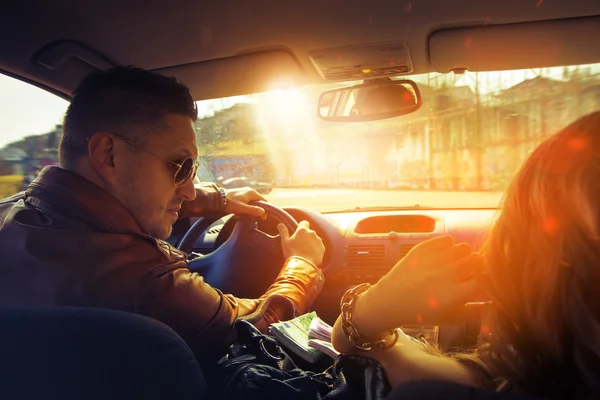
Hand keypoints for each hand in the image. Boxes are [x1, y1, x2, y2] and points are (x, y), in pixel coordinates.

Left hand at [223, 187, 266, 218]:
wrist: (218, 199)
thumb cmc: (230, 203)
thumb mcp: (242, 208)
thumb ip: (253, 210)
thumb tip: (263, 212)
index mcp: (252, 193)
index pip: (264, 201)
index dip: (264, 209)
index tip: (263, 217)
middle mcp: (249, 191)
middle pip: (257, 203)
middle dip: (253, 211)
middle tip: (249, 217)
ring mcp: (244, 192)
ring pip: (250, 204)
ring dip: (247, 211)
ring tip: (240, 215)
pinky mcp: (240, 195)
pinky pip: (245, 203)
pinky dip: (243, 208)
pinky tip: (237, 213)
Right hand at [277, 221, 324, 266]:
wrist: (302, 265)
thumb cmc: (292, 253)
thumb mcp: (285, 242)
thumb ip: (283, 232)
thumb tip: (280, 224)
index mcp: (302, 230)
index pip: (304, 223)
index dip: (301, 226)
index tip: (298, 232)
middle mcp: (312, 233)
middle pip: (309, 232)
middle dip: (305, 237)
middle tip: (299, 245)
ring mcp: (318, 241)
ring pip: (315, 240)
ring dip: (311, 243)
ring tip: (305, 252)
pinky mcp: (322, 248)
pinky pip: (319, 247)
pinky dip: (315, 250)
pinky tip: (310, 256)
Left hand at [333, 236, 483, 350]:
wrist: (390, 301)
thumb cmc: (423, 312)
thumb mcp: (450, 317)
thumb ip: (475, 311)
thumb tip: (496, 302)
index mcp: (454, 295)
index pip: (484, 279)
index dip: (484, 280)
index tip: (478, 283)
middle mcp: (446, 275)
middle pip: (477, 260)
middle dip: (476, 266)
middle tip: (468, 273)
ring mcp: (433, 260)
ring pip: (464, 248)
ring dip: (463, 256)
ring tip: (454, 264)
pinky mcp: (422, 249)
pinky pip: (447, 239)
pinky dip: (449, 246)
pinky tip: (443, 256)